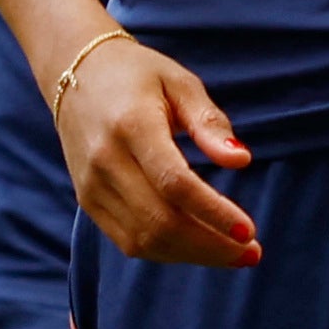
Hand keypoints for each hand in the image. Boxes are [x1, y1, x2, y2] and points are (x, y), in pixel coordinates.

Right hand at [58, 35, 259, 265]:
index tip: (249, 231)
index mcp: (132, 126)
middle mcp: (106, 161)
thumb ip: (209, 122)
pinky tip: (198, 245)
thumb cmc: (139, 75)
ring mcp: (92, 186)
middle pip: (160, 221)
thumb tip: (241, 160)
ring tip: (233, 254)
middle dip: (210, 246)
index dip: (213, 212)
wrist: (76, 74)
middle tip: (252, 253)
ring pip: (143, 240)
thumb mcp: (180, 83)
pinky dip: (167, 251)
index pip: (175, 183)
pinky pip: (128, 240)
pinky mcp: (87, 200)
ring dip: (192, 254)